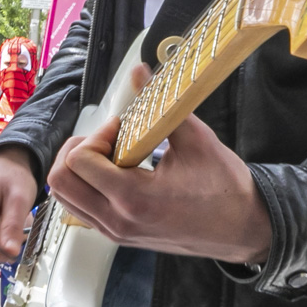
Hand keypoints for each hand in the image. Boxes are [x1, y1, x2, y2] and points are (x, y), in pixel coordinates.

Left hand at [45, 66, 271, 265]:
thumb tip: (139, 72)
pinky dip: (85, 185)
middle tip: (109, 139)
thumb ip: (160, 105)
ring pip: (65, 196)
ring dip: (77, 168)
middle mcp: (118, 220)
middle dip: (78, 149)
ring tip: (111, 154)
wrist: (245, 227)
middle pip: (60, 181)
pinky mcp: (118, 235)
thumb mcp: (196, 140)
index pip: (80, 161)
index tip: (123, 128)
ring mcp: (115, 232)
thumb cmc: (226, 188)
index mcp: (135, 199)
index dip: (97, 135)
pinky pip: (80, 208)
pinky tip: (114, 171)